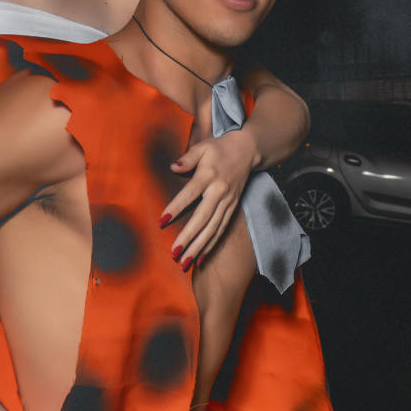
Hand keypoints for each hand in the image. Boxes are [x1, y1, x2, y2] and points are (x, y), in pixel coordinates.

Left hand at [162, 128, 258, 267]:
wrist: (247, 150)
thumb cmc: (219, 148)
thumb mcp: (202, 147)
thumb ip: (187, 158)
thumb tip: (172, 167)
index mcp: (209, 175)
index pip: (190, 193)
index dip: (176, 207)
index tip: (162, 221)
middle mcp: (220, 191)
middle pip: (203, 218)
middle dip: (189, 238)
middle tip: (174, 253)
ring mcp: (228, 202)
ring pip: (213, 228)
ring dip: (199, 247)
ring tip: (185, 263)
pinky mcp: (232, 208)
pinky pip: (221, 229)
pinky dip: (211, 245)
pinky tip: (201, 258)